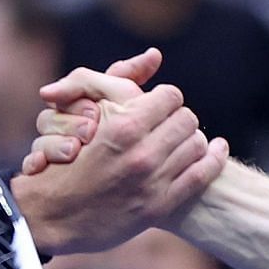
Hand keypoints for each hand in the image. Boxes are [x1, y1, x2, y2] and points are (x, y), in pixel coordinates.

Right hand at [12, 58, 227, 254]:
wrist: (51, 215)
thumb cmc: (63, 159)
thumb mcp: (78, 111)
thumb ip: (114, 79)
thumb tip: (155, 54)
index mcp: (123, 127)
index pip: (170, 96)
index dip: (165, 98)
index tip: (158, 105)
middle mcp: (142, 154)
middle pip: (187, 119)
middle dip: (179, 117)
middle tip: (170, 123)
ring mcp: (153, 182)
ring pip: (198, 144)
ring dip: (192, 138)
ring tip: (183, 139)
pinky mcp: (160, 206)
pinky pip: (202, 175)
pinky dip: (214, 159)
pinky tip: (216, 150)